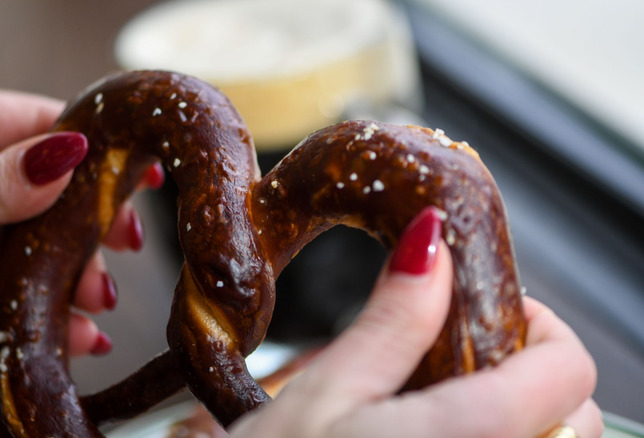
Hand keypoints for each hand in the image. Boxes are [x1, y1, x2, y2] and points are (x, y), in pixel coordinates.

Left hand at [0, 87, 162, 371]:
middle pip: (44, 189)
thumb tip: (65, 156)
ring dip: (72, 275)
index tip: (139, 168)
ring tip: (98, 298)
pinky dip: (42, 314)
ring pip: (34, 246)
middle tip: (125, 241)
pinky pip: (11, 293)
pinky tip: (74, 331)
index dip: (89, 146)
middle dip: (88, 221)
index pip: (29, 124)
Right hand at [231, 208, 602, 437]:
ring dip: (518, 418)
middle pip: (575, 418)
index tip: (486, 309)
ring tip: (440, 406)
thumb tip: (431, 249)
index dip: (535, 321)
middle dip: (528, 374)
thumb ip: (391, 322)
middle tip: (458, 359)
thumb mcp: (324, 396)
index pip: (569, 368)